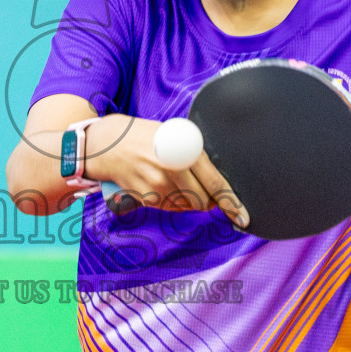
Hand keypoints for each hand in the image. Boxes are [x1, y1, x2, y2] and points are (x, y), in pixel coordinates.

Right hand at [87, 115, 248, 228]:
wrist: (107, 143)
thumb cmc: (144, 135)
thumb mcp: (173, 134)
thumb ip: (195, 155)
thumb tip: (216, 181)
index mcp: (185, 150)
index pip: (215, 183)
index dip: (232, 203)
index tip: (243, 217)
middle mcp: (172, 169)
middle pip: (203, 201)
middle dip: (207, 200)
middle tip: (201, 189)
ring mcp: (157, 185)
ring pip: (186, 206)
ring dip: (188, 200)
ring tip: (175, 181)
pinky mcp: (145, 196)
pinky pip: (169, 207)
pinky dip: (171, 201)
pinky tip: (162, 185)